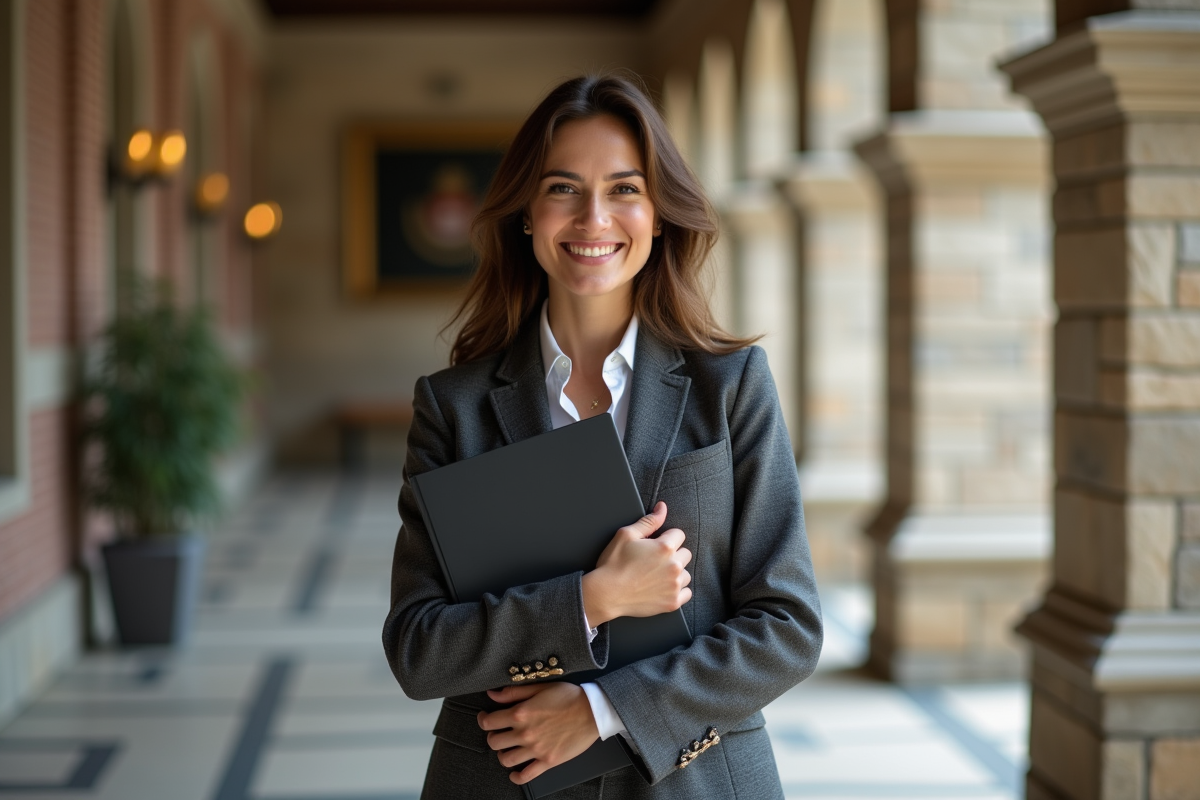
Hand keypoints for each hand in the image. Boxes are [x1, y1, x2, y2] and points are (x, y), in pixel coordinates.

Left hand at [477, 683, 598, 784]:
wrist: (592, 711)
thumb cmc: (569, 697)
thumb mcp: (540, 687)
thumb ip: (514, 692)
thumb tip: (493, 695)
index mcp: (520, 713)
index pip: (489, 722)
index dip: (483, 720)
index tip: (485, 718)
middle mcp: (525, 733)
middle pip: (494, 742)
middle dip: (493, 737)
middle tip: (498, 733)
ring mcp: (535, 750)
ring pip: (506, 760)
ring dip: (503, 755)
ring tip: (508, 749)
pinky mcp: (547, 761)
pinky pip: (525, 776)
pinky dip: (516, 777)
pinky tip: (515, 773)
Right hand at [581, 501, 691, 625]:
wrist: (606, 593)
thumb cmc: (614, 564)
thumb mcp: (626, 535)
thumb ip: (648, 521)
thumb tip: (662, 508)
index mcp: (664, 547)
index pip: (679, 534)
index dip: (667, 537)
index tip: (656, 545)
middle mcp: (673, 566)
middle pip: (685, 554)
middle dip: (673, 554)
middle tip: (655, 561)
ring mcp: (674, 586)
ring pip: (686, 573)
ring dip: (676, 573)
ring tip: (657, 575)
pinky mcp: (672, 602)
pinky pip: (687, 593)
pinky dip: (678, 591)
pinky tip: (663, 588)